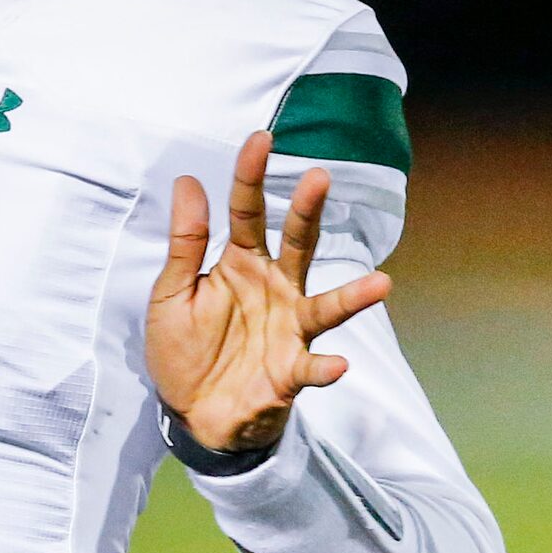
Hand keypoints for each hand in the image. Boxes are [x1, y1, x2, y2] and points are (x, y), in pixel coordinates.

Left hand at [146, 132, 391, 455]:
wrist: (192, 414)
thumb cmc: (184, 350)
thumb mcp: (171, 294)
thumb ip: (185, 243)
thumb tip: (187, 181)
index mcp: (239, 264)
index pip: (247, 211)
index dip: (251, 175)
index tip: (260, 138)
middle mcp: (273, 288)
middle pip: (296, 243)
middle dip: (308, 212)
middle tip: (321, 178)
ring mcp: (288, 329)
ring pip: (325, 306)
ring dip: (352, 296)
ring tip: (380, 284)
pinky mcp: (291, 371)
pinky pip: (314, 368)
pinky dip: (327, 368)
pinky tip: (339, 364)